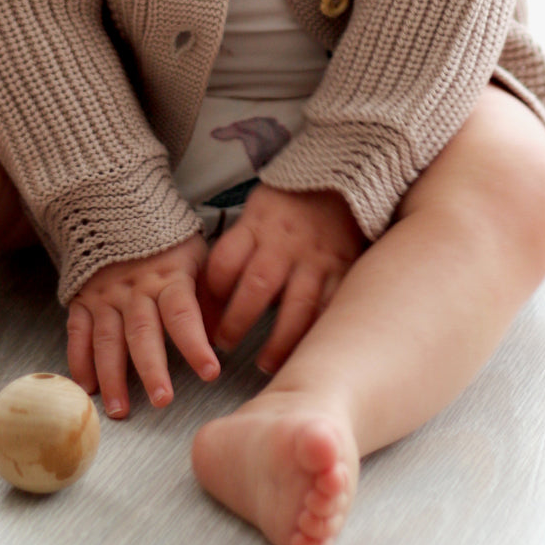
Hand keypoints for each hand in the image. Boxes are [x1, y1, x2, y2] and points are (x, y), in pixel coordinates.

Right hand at [67, 234, 219, 417]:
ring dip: (112, 376)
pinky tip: (86, 387)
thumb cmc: (167, 241)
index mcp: (168, 277)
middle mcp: (135, 289)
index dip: (196, 343)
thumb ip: (208, 295)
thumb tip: (222, 333)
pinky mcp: (83, 299)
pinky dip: (79, 361)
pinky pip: (78, 333)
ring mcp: (106, 295)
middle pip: (143, 333)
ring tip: (120, 410)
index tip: (210, 372)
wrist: (117, 208)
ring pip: (108, 340)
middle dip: (152, 369)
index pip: (183, 314)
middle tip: (163, 401)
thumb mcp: (197, 257)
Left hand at [205, 184, 365, 374]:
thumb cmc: (289, 203)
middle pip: (256, 286)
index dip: (210, 293)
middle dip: (237, 322)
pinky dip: (318, 334)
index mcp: (257, 225)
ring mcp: (316, 258)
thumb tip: (206, 294)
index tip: (201, 316)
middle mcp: (285, 243)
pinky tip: (306, 353)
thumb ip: (237, 247)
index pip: (225, 261)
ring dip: (279, 341)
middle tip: (224, 344)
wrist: (340, 180)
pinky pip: (330, 307)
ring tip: (264, 364)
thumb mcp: (256, 211)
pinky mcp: (343, 270)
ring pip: (297, 306)